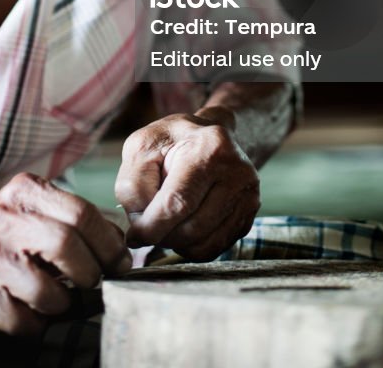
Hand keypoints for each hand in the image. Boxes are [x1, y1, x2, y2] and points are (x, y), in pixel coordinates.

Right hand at [0, 172, 131, 334]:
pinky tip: (38, 309)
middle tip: (95, 280)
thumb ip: (82, 221)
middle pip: (65, 244)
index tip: (120, 260)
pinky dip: (41, 322)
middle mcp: (3, 218)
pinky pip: (24, 320)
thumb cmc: (16, 235)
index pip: (81, 212)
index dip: (108, 242)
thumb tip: (121, 248)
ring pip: (46, 291)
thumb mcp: (44, 212)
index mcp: (25, 191)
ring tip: (64, 296)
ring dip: (65, 302)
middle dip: (91, 270)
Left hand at [114, 112, 259, 260]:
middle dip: (162, 236)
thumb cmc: (169, 142)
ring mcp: (247, 194)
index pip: (178, 202)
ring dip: (177, 243)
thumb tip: (140, 228)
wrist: (206, 134)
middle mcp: (237, 171)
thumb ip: (133, 185)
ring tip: (166, 222)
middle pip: (193, 228)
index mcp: (209, 148)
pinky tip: (183, 226)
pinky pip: (216, 248)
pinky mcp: (249, 213)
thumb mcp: (141, 148)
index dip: (152, 226)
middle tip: (148, 226)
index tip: (134, 236)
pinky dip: (193, 246)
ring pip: (204, 244)